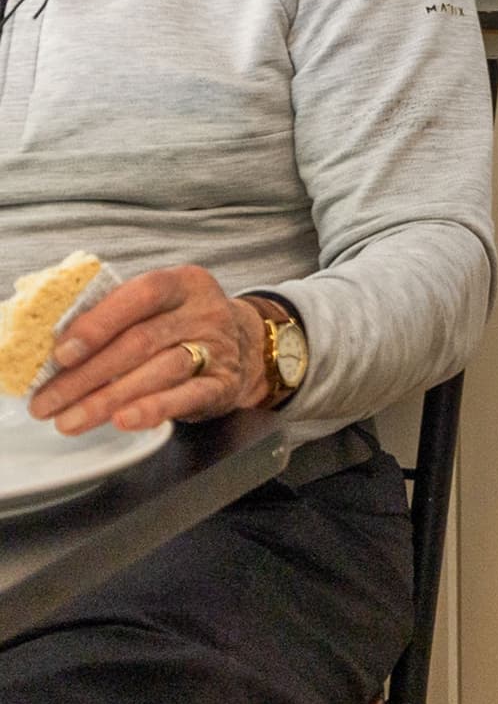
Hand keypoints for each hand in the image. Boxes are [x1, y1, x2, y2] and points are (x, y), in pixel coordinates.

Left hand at [30, 267, 267, 434]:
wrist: (244, 345)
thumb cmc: (180, 325)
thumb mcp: (157, 307)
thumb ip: (116, 315)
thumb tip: (54, 348)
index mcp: (183, 283)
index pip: (142, 294)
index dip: (98, 323)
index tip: (60, 354)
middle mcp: (204, 312)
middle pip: (142, 341)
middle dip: (87, 376)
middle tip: (47, 402)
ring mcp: (218, 347)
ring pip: (161, 371)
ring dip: (107, 400)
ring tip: (69, 420)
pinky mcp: (224, 383)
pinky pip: (188, 397)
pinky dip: (153, 409)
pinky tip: (123, 420)